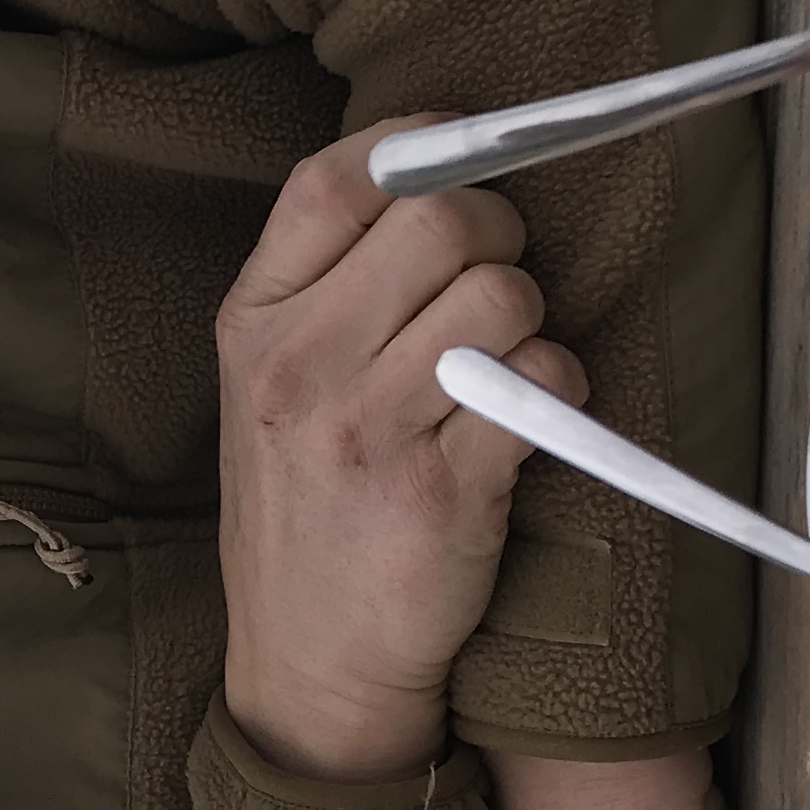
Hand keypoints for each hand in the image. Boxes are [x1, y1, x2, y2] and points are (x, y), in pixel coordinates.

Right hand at [215, 119, 582, 779]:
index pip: (334, 182)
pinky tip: (527, 418)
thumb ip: (327, 283)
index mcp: (252, 325)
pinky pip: (543, 381)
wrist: (309, 663)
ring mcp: (369, 431)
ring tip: (503, 362)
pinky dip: (558, 385)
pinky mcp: (446, 491)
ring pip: (503, 296)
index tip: (458, 153)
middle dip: (498, 231)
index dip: (416, 145)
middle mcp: (300, 368)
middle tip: (499, 271)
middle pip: (439, 220)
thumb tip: (434, 166)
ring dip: (530, 318)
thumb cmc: (306, 505)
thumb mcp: (268, 384)